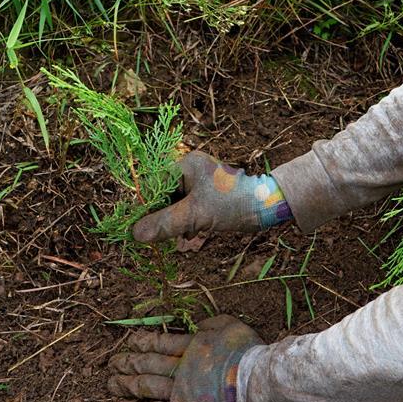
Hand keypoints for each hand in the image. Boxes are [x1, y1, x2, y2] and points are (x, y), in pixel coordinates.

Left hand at [109, 315, 262, 401]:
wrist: (251, 383)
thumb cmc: (246, 353)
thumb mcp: (229, 326)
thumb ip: (210, 324)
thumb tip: (196, 324)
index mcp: (190, 345)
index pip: (160, 342)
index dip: (143, 342)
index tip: (131, 342)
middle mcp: (179, 367)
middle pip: (147, 364)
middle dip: (128, 363)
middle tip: (114, 363)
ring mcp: (177, 391)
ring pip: (144, 387)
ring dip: (125, 385)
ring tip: (111, 384)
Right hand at [133, 151, 291, 241]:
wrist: (267, 206)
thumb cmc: (232, 203)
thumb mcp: (195, 215)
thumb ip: (165, 223)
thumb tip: (135, 234)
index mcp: (185, 165)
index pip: (153, 183)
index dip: (146, 205)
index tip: (139, 226)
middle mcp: (191, 170)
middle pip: (163, 195)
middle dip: (163, 217)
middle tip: (161, 236)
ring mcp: (200, 183)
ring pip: (175, 205)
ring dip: (175, 223)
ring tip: (182, 235)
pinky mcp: (208, 196)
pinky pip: (188, 210)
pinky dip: (186, 223)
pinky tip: (191, 235)